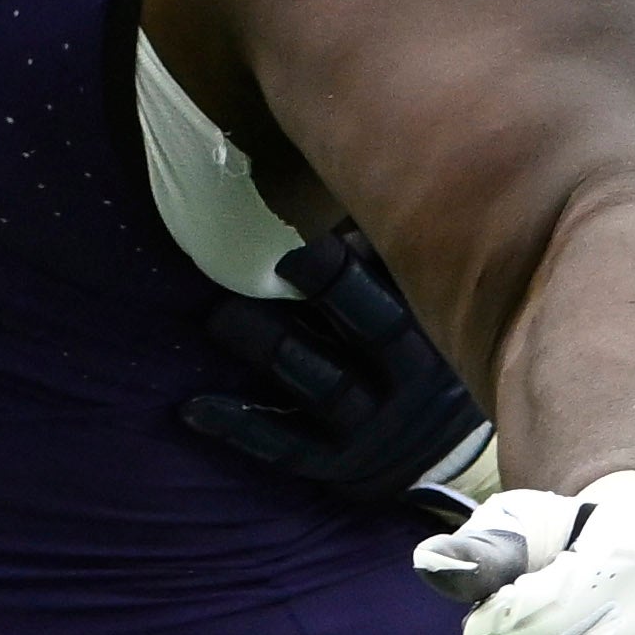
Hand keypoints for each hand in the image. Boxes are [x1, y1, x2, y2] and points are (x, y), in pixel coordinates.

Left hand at [179, 226, 491, 513]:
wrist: (438, 453)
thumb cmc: (416, 346)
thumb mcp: (427, 300)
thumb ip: (388, 251)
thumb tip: (339, 170)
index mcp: (441, 324)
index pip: (410, 281)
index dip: (364, 254)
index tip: (314, 226)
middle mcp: (418, 376)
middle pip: (375, 325)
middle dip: (324, 286)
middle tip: (267, 256)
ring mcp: (378, 426)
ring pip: (323, 382)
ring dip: (267, 346)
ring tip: (218, 317)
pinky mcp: (339, 464)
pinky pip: (286, 446)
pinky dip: (239, 424)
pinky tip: (193, 406)